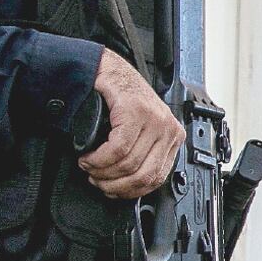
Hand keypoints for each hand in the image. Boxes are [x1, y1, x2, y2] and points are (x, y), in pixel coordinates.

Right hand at [79, 50, 184, 198]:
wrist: (109, 69)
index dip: (131, 191)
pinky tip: (89, 157)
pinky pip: (117, 149)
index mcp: (173, 136)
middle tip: (96, 180)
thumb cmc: (122, 99)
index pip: (157, 178)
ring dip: (102, 171)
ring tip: (89, 166)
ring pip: (128, 163)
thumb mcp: (141, 130)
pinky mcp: (135, 112)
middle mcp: (168, 128)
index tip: (113, 190)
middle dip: (114, 184)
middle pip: (142, 175)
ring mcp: (154, 119)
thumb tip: (128, 185)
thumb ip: (143, 153)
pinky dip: (99, 159)